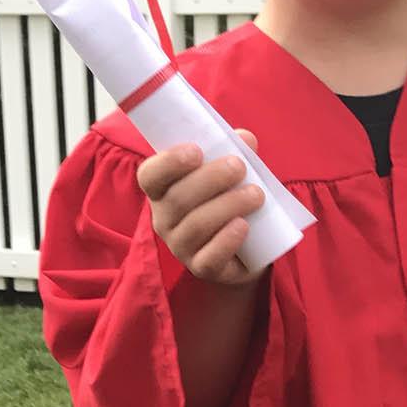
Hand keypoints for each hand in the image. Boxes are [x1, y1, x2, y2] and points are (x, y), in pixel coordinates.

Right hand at [137, 133, 266, 287]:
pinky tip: (243, 226)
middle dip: (210, 179)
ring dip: (227, 206)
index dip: (168, 162)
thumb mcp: (231, 170)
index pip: (150, 176)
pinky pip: (208, 259)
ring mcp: (181, 246)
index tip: (196, 151)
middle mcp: (165, 219)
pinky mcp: (202, 268)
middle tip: (239, 166)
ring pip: (196, 226)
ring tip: (256, 194)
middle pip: (177, 199)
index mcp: (163, 189)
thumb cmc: (230, 195)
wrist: (249, 243)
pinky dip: (226, 241)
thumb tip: (245, 139)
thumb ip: (236, 149)